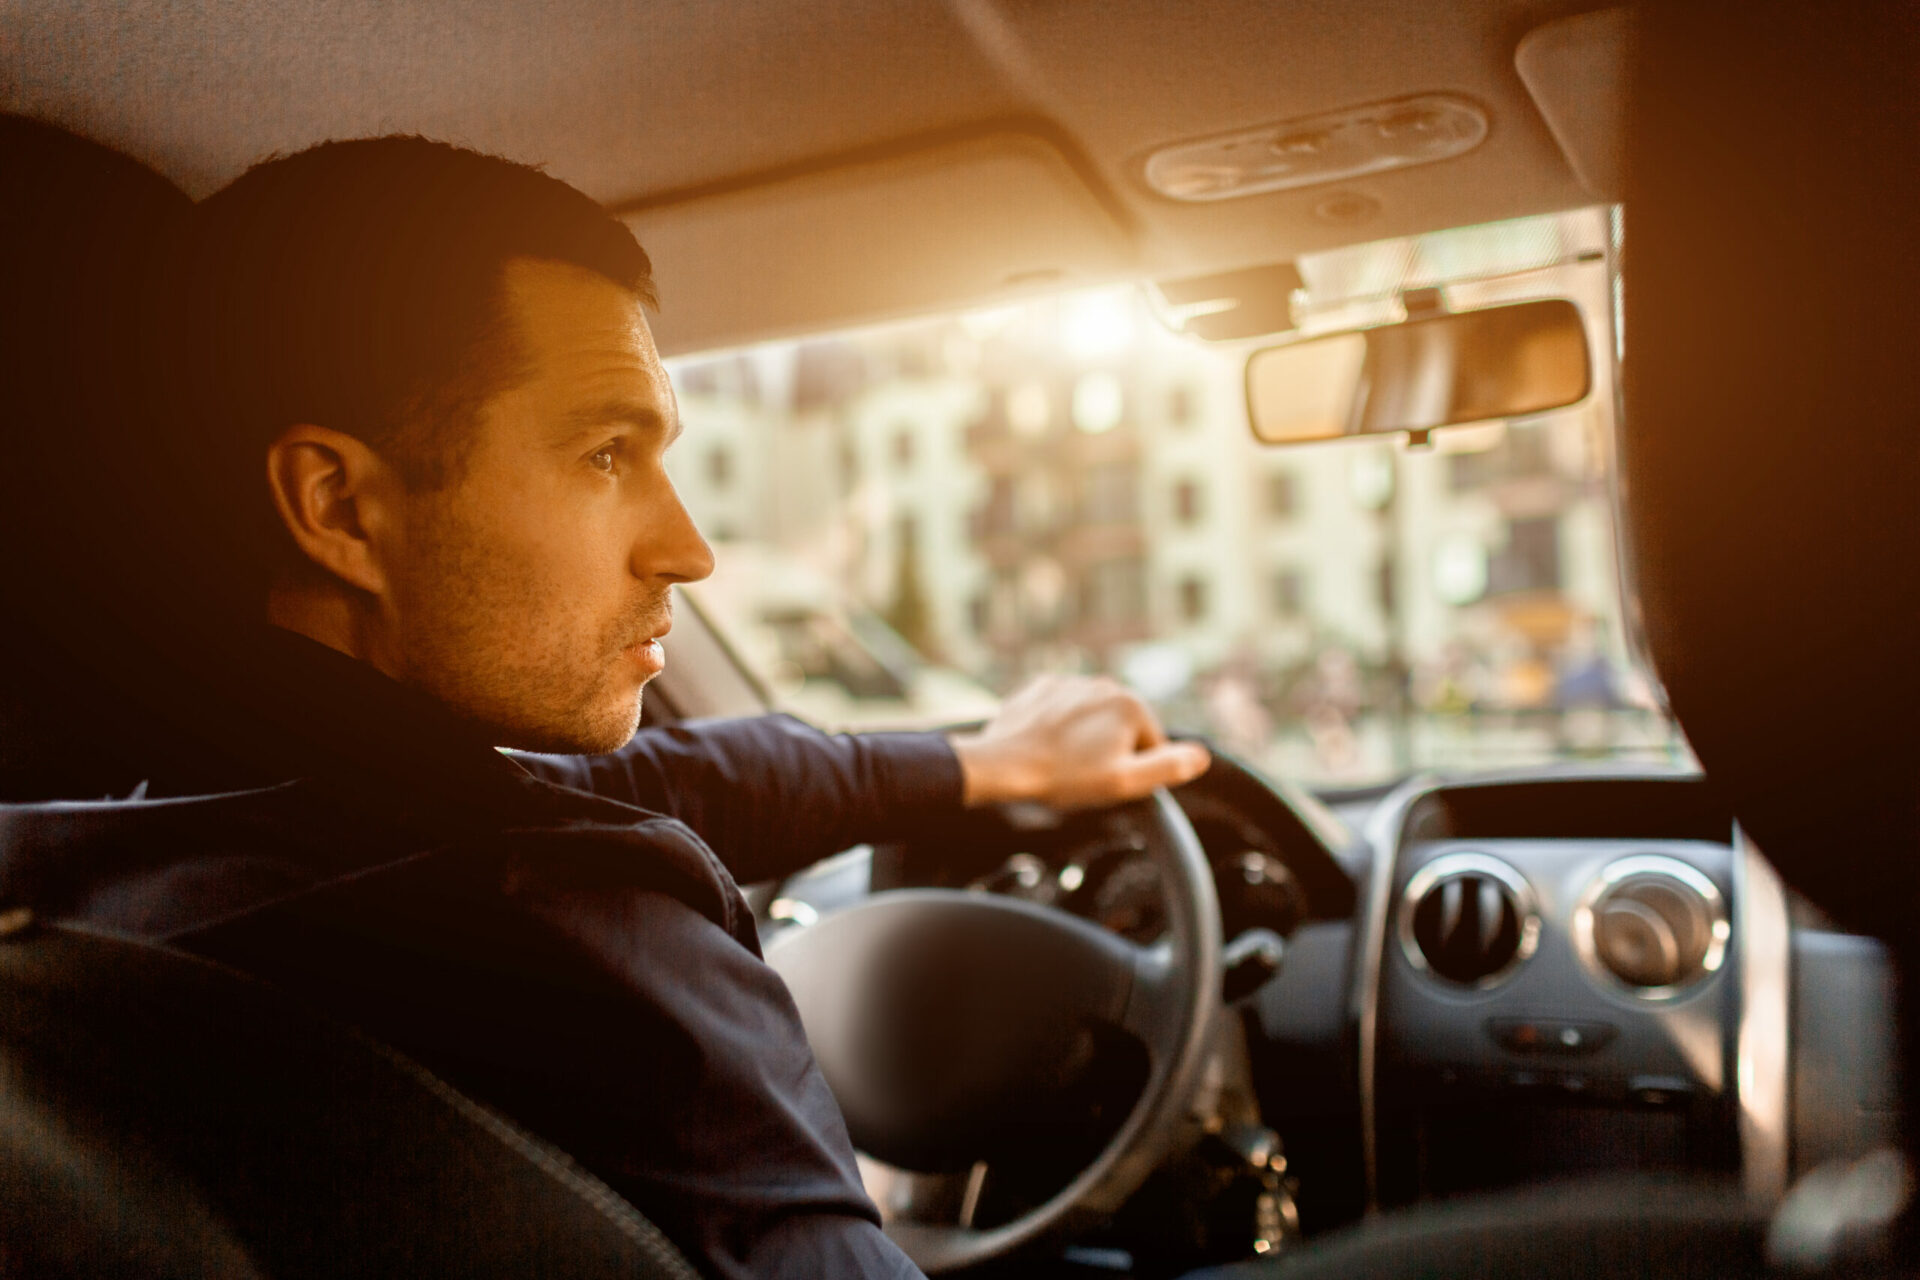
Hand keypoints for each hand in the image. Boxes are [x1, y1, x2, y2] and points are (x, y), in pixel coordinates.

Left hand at [947, 675, 1211, 810]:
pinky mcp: (1041, 688)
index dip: (1132, 771)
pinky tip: (1044, 748)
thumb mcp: (1124, 783)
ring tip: (1061, 764)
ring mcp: (1071, 683)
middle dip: (1108, 752)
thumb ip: (1168, 767)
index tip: (1105, 782)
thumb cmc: (1064, 777)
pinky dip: (1058, 729)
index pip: (1150, 746)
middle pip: (1121, 729)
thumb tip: (1202, 756)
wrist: (1003, 764)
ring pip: (1091, 720)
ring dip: (1083, 740)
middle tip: (1082, 776)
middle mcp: (1104, 683)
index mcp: (1131, 704)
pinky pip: (1062, 712)